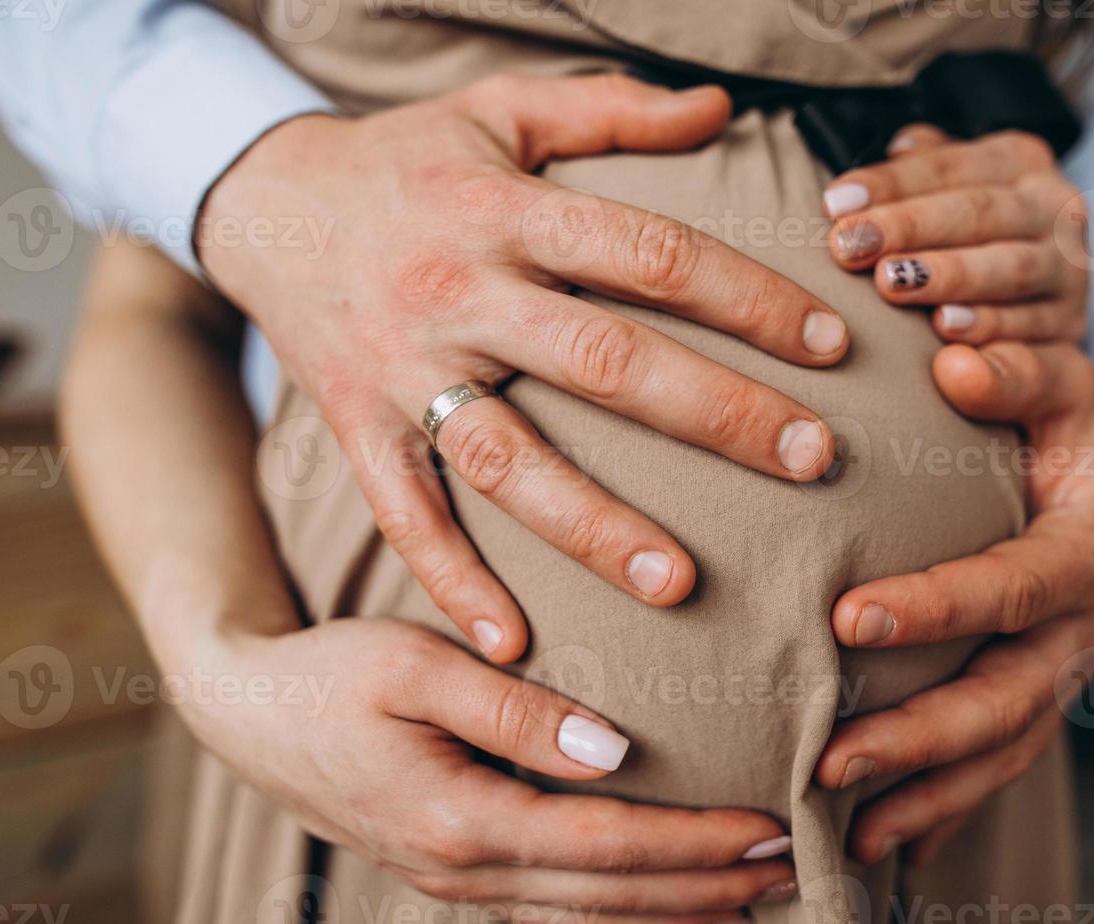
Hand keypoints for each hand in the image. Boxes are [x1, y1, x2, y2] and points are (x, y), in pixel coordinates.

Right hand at [175, 617, 795, 923]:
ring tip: (752, 903)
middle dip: (708, 884)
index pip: (608, 842)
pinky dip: (620, 920)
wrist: (244, 712)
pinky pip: (553, 913)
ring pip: (588, 918)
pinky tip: (663, 915)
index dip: (695, 842)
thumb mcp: (415, 666)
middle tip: (794, 865)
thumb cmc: (329, 673)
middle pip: (612, 894)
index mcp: (461, 819)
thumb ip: (514, 712)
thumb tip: (615, 752)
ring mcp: (456, 881)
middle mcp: (464, 869)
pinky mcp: (452, 871)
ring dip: (675, 915)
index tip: (770, 826)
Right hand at [199, 74, 846, 662]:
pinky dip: (449, 580)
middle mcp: (456, 292)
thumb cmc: (405, 159)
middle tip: (810, 461)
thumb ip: (610, 110)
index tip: (830, 345)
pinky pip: (403, 512)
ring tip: (680, 583)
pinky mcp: (358, 428)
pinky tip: (509, 645)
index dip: (746, 295)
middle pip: (600, 360)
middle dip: (713, 414)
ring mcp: (402, 370)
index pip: (648, 253)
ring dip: (592, 526)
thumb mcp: (500, 109)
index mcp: (504, 209)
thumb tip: (720, 109)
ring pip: (506, 458)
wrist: (262, 201)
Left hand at [816, 341, 1093, 865]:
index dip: (936, 609)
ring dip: (923, 797)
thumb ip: (1019, 372)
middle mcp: (1080, 633)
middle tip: (827, 760)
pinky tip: (880, 847)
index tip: (846, 618)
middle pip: (1002, 703)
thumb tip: (951, 360)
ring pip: (998, 755)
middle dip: (917, 738)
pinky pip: (994, 770)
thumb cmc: (1071, 428)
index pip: (1010, 590)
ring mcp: (1060, 679)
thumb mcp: (1065, 386)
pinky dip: (943, 811)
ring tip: (843, 832)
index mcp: (1085, 554)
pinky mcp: (1036, 703)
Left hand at [822, 124, 1089, 344]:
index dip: (891, 183)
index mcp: (1020, 161)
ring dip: (946, 275)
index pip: (949, 164)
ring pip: (1009, 267)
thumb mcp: (955, 184)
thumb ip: (927, 163)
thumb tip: (897, 145)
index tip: (835, 204)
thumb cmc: (974, 231)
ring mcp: (1068, 267)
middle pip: (979, 213)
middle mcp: (1055, 207)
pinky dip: (989, 330)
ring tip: (890, 282)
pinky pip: (1030, 327)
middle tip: (849, 246)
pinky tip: (944, 332)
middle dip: (908, 227)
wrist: (1043, 291)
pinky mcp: (1070, 323)